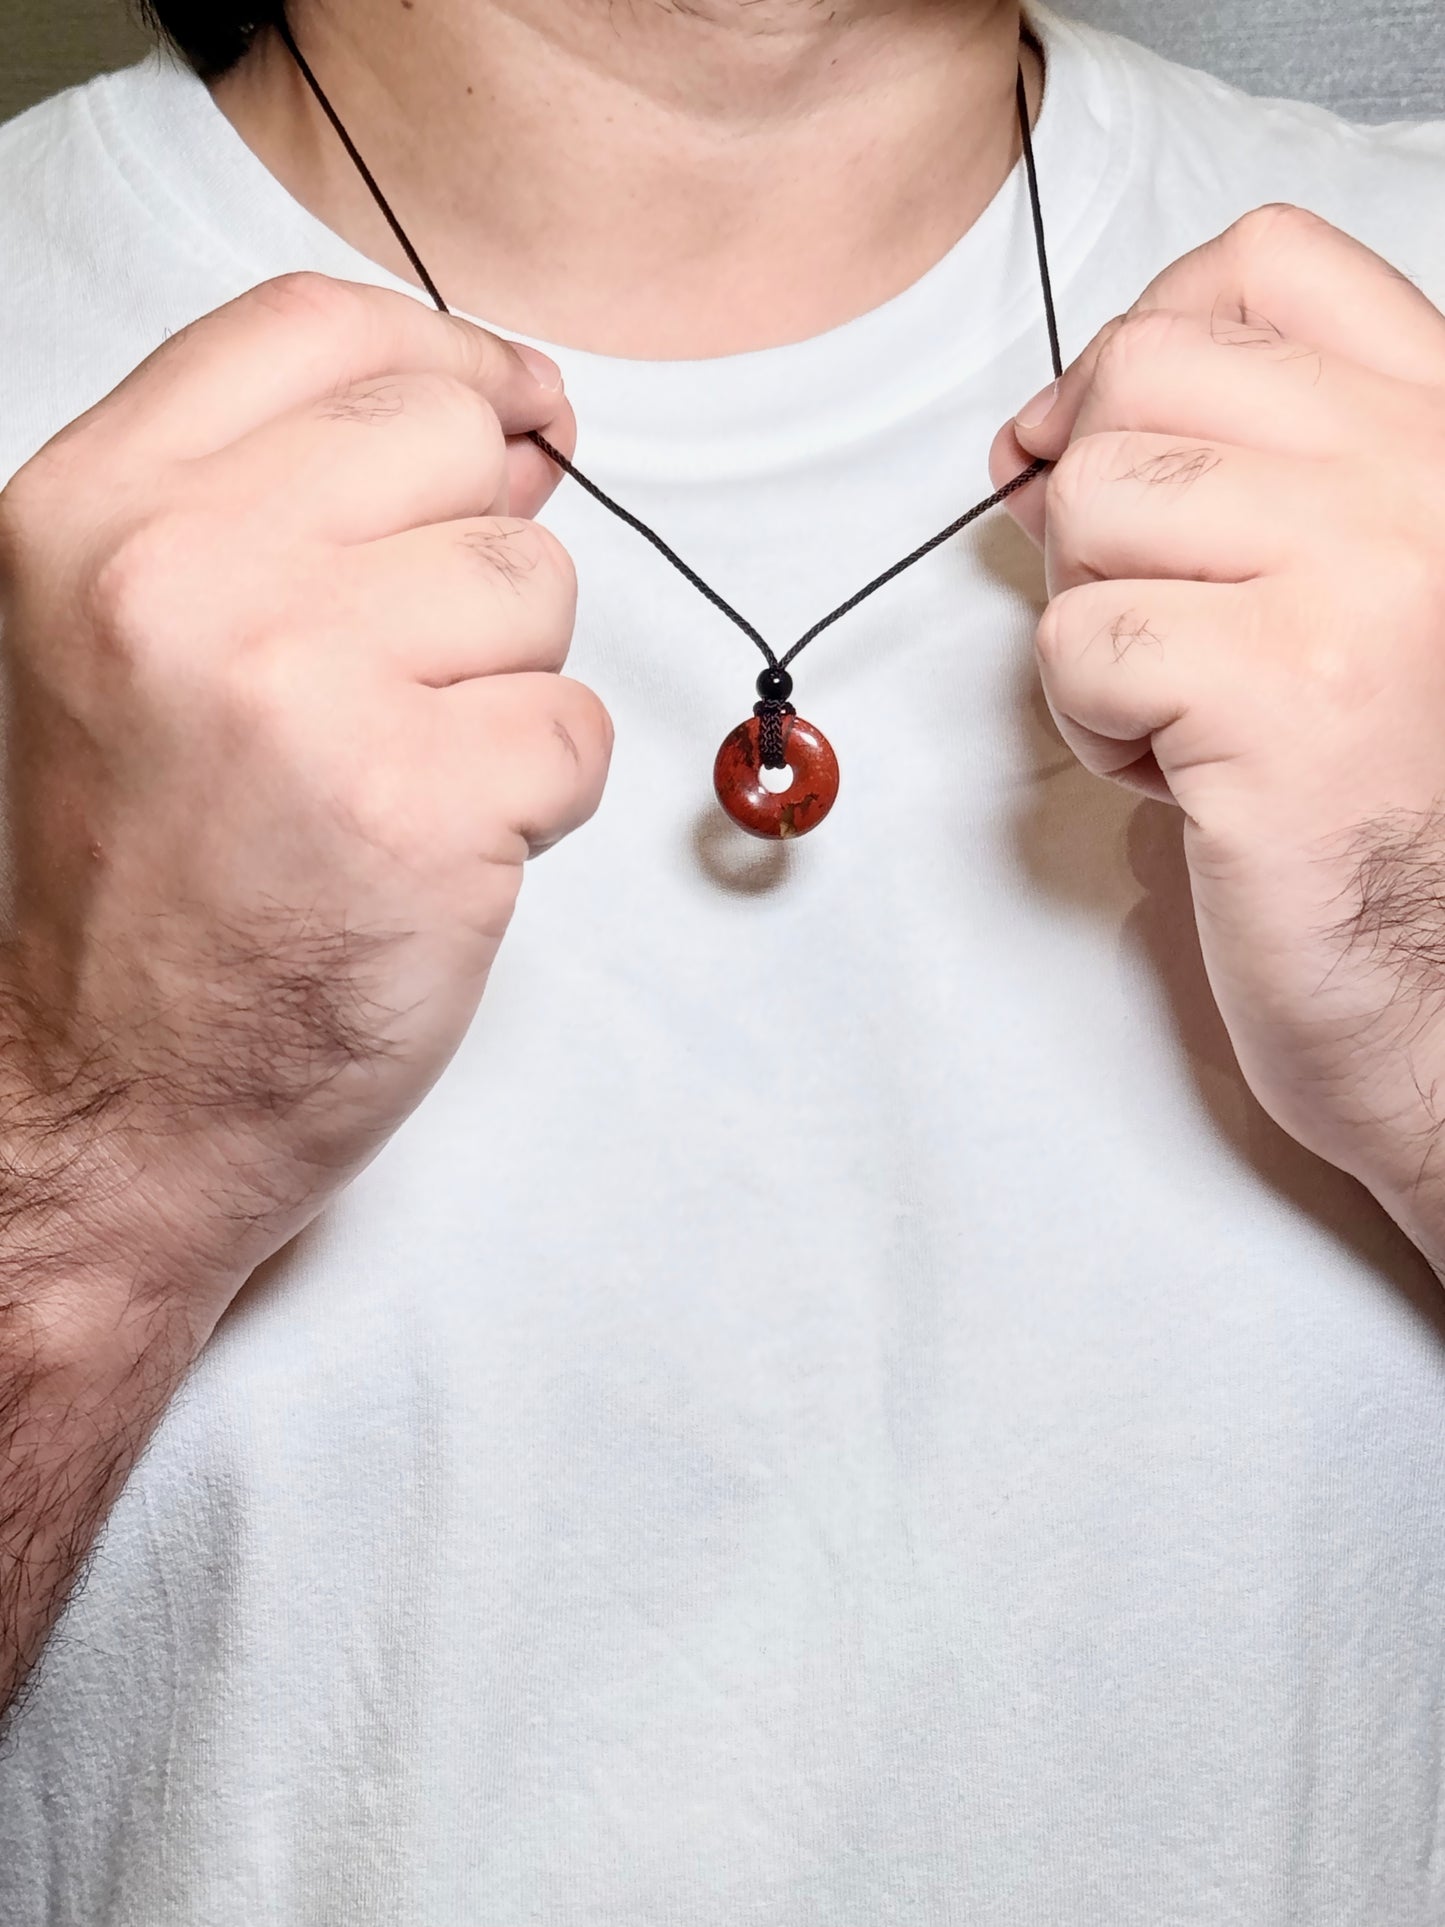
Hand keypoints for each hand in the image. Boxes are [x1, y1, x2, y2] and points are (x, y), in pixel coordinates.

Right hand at [0, 274, 610, 1321]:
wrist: (111, 1097)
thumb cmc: (138, 879)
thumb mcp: (127, 638)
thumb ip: (285, 503)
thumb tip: (504, 423)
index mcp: (94, 509)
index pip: (317, 327)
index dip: (448, 354)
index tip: (513, 409)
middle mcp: (186, 574)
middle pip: (451, 439)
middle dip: (475, 553)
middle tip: (407, 676)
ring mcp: (304, 687)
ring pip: (535, 586)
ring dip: (507, 686)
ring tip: (398, 777)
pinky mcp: (418, 806)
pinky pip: (575, 729)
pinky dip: (539, 797)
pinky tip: (435, 851)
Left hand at [988, 206, 1444, 1265]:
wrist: (1435, 987)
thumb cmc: (1373, 799)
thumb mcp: (1333, 590)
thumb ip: (1235, 477)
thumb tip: (1042, 429)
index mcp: (1442, 441)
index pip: (1268, 263)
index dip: (1142, 336)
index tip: (1102, 440)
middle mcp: (1426, 482)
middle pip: (1146, 371)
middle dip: (1092, 501)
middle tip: (1145, 612)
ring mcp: (1365, 576)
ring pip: (1093, 500)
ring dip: (1092, 618)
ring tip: (1176, 706)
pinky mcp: (1283, 690)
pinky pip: (1078, 637)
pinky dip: (1093, 718)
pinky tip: (1180, 775)